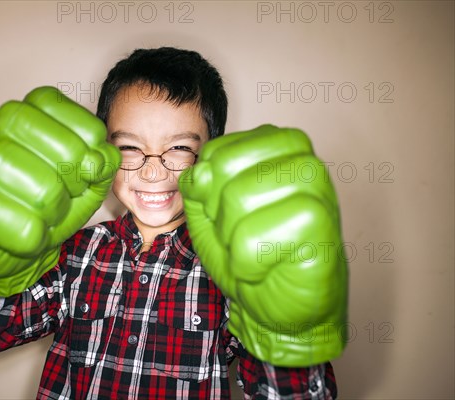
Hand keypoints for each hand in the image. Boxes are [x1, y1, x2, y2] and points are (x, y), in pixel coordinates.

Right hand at [0, 87, 119, 295]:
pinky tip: (26, 231)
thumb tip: (103, 157)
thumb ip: (102, 164)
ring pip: (46, 190)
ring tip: (45, 214)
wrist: (7, 249)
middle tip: (68, 193)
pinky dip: (36, 236)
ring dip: (57, 212)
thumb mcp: (86, 182)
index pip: (71, 113)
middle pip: (67, 150)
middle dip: (78, 179)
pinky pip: (27, 226)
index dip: (89, 140)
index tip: (87, 164)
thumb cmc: (46, 206)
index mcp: (27, 114)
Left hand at [179, 124, 347, 366]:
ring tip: (256, 251)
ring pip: (237, 198)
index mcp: (275, 148)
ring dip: (232, 239)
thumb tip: (200, 174)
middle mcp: (300, 159)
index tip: (229, 216)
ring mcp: (317, 188)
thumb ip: (198, 187)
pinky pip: (253, 237)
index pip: (216, 153)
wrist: (279, 307)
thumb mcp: (208, 217)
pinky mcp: (322, 223)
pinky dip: (247, 263)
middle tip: (242, 236)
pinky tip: (267, 268)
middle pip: (224, 168)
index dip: (208, 191)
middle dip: (219, 213)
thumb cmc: (249, 255)